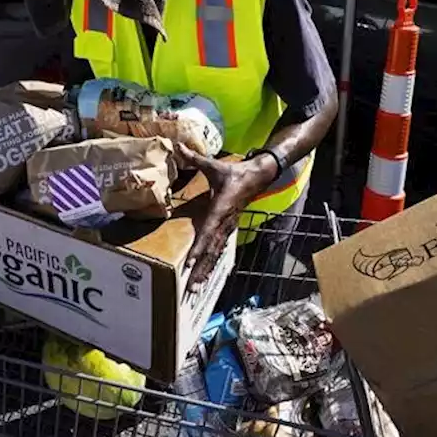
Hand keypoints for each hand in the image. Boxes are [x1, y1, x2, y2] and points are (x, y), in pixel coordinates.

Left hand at [177, 143, 279, 288]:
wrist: (259, 178)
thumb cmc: (234, 172)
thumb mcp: (214, 165)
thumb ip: (194, 158)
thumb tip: (177, 146)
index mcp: (220, 208)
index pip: (208, 230)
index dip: (199, 246)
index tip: (191, 261)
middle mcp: (224, 222)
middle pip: (211, 250)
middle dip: (201, 269)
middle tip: (191, 288)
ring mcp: (228, 228)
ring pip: (215, 254)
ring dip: (205, 272)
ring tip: (195, 289)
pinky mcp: (228, 230)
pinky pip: (218, 250)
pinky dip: (211, 265)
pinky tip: (204, 277)